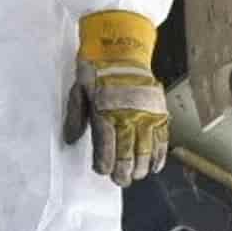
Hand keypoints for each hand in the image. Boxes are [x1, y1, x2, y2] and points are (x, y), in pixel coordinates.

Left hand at [76, 10, 170, 186]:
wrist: (121, 49)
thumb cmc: (96, 70)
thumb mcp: (78, 90)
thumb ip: (75, 116)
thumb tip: (70, 139)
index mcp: (105, 111)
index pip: (106, 144)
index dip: (104, 161)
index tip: (102, 171)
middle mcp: (128, 115)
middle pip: (127, 150)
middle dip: (124, 170)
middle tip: (120, 181)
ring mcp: (146, 114)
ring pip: (146, 147)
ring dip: (141, 165)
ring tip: (136, 176)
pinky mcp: (158, 111)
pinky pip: (161, 137)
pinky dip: (159, 154)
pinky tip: (155, 166)